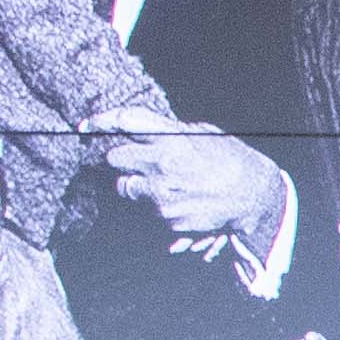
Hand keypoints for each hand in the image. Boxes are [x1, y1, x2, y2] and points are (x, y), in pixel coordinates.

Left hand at [115, 125, 292, 251]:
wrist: (254, 196)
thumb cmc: (231, 160)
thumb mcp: (202, 133)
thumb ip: (168, 131)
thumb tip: (139, 130)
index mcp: (171, 137)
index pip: (125, 121)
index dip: (101, 121)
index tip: (85, 125)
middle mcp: (162, 164)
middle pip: (114, 158)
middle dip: (119, 159)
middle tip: (133, 161)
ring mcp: (161, 193)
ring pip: (124, 187)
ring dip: (135, 185)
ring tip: (162, 184)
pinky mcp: (167, 218)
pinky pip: (145, 210)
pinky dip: (155, 206)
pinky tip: (178, 200)